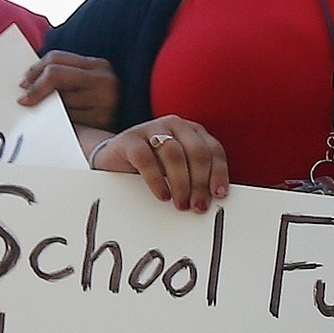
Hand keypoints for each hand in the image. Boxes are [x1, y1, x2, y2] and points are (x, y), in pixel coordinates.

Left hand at [20, 50, 120, 129]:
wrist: (132, 138)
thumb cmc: (99, 109)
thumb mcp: (87, 85)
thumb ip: (64, 77)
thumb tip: (28, 82)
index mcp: (99, 66)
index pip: (56, 59)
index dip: (34, 71)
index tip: (22, 85)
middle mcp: (105, 80)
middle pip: (55, 75)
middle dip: (35, 88)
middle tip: (24, 101)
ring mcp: (106, 100)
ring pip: (59, 98)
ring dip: (48, 108)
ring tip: (50, 115)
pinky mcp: (102, 120)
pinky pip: (68, 119)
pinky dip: (60, 122)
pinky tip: (63, 125)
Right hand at [92, 118, 227, 211]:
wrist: (114, 161)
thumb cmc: (154, 169)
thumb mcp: (179, 171)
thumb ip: (195, 178)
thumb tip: (210, 200)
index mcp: (192, 132)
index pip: (213, 150)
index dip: (219, 173)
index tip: (219, 195)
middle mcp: (175, 125)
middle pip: (196, 152)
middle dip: (200, 182)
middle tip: (198, 206)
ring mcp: (151, 128)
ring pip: (174, 154)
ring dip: (181, 183)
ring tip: (181, 204)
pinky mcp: (130, 139)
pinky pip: (146, 158)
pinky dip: (156, 180)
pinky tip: (162, 195)